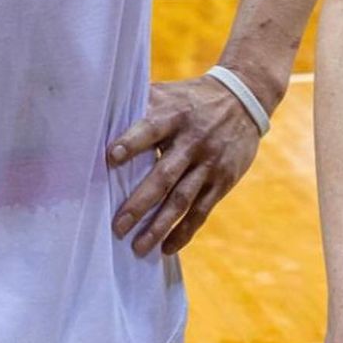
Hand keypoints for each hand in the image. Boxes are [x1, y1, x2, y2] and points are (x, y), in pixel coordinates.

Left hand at [108, 73, 262, 255]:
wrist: (243, 99)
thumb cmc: (192, 98)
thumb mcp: (170, 93)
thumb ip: (141, 105)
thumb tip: (99, 113)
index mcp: (175, 115)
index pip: (152, 128)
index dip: (133, 142)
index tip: (111, 157)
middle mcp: (193, 140)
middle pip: (165, 175)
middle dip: (140, 202)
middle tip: (118, 226)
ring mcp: (209, 163)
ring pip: (183, 199)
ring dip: (159, 225)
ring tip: (138, 247)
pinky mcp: (223, 179)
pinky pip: (202, 210)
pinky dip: (184, 231)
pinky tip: (167, 248)